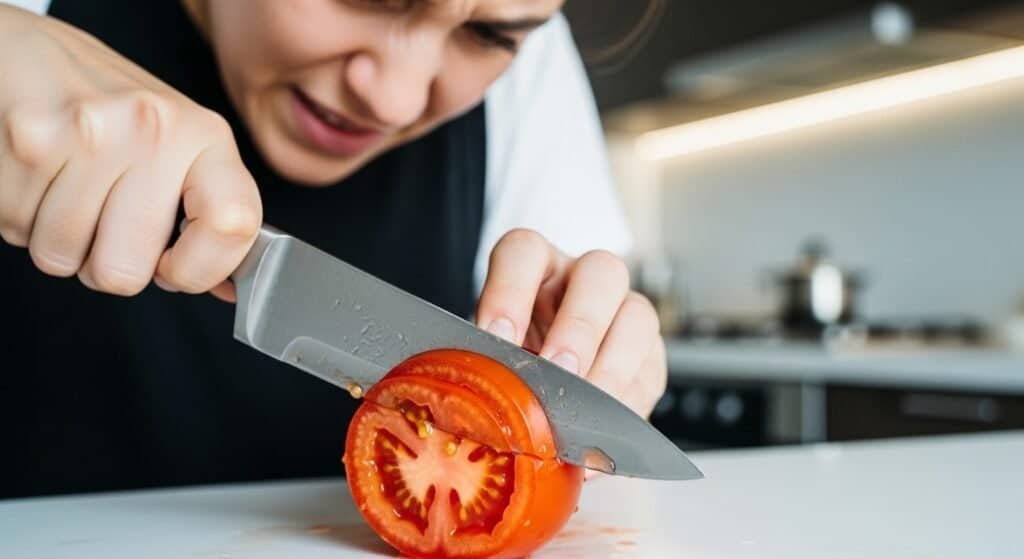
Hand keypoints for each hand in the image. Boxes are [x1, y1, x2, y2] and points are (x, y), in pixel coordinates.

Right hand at [0, 6, 260, 297]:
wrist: (31, 55)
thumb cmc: (113, 111)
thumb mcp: (182, 147)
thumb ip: (209, 214)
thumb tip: (229, 286)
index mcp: (204, 134)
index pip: (234, 225)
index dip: (202, 270)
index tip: (177, 269)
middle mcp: (152, 130)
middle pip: (125, 272)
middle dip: (108, 264)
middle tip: (106, 222)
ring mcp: (86, 135)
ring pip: (63, 258)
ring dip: (61, 241)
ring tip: (69, 191)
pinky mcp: (26, 141)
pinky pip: (18, 232)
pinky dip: (23, 219)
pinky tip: (41, 178)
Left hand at [476, 229, 666, 419]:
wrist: (549, 401)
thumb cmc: (512, 367)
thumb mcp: (491, 358)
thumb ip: (486, 364)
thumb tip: (475, 390)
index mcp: (536, 267)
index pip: (524, 251)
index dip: (509, 291)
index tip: (496, 337)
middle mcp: (584, 280)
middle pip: (601, 272)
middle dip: (580, 325)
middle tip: (557, 371)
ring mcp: (625, 313)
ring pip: (638, 316)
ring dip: (612, 366)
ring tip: (585, 408)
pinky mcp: (650, 357)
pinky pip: (650, 372)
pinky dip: (626, 402)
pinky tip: (601, 428)